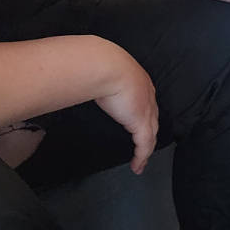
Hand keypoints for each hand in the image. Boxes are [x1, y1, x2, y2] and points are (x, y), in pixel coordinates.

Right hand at [94, 44, 158, 173]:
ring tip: (140, 162)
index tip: (137, 122)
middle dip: (148, 134)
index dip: (142, 114)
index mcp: (139, 82)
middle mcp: (147, 96)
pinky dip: (141, 157)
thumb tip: (77, 77)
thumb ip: (95, 77)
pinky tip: (137, 166)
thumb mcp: (100, 69)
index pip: (144, 102)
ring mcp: (146, 110)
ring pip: (150, 135)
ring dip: (145, 150)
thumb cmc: (97, 62)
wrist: (105, 65)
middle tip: (143, 146)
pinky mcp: (141, 123)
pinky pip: (145, 145)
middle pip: (152, 120)